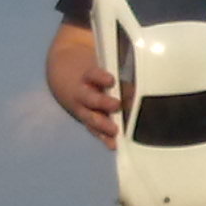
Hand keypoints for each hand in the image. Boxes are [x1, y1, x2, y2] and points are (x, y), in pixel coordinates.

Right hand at [46, 22, 119, 146]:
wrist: (62, 72)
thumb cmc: (92, 65)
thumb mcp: (100, 61)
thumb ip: (118, 68)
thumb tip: (143, 76)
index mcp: (86, 74)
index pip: (92, 73)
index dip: (100, 77)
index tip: (110, 79)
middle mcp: (82, 92)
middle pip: (92, 98)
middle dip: (103, 102)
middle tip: (115, 105)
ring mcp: (82, 107)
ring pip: (91, 117)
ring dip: (103, 125)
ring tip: (114, 131)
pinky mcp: (85, 117)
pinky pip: (94, 128)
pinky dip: (103, 137)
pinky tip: (113, 145)